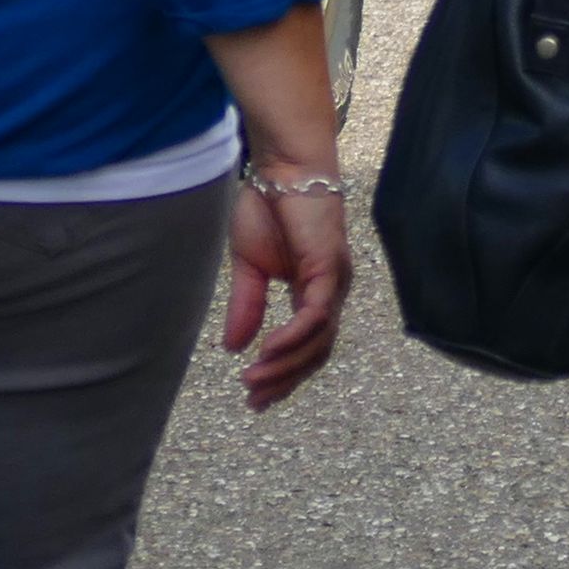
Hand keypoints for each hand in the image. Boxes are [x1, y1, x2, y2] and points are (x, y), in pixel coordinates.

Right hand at [219, 171, 350, 408]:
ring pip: (318, 341)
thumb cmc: (269, 207)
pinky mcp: (328, 267)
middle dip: (285, 381)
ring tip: (253, 381)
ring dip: (285, 366)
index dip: (285, 376)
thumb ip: (247, 307)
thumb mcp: (248, 267)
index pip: (307, 347)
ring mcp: (334, 281)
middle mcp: (331, 292)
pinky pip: (315, 315)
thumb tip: (234, 349)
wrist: (281, 167)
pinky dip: (293, 338)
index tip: (257, 401)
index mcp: (314, 292)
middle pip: (316, 353)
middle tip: (255, 402)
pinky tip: (268, 352)